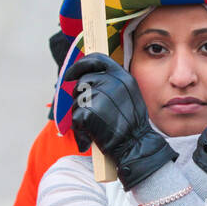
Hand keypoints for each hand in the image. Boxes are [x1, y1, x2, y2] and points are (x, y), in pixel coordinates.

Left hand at [64, 52, 176, 189]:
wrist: (135, 145)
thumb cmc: (132, 126)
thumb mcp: (130, 95)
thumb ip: (113, 84)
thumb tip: (90, 80)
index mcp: (122, 77)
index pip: (96, 59)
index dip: (80, 65)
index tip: (71, 74)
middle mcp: (112, 82)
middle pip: (83, 81)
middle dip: (80, 96)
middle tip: (87, 112)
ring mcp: (100, 96)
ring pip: (77, 100)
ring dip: (80, 113)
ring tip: (94, 126)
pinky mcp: (90, 111)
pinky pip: (76, 117)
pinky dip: (79, 129)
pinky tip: (89, 137)